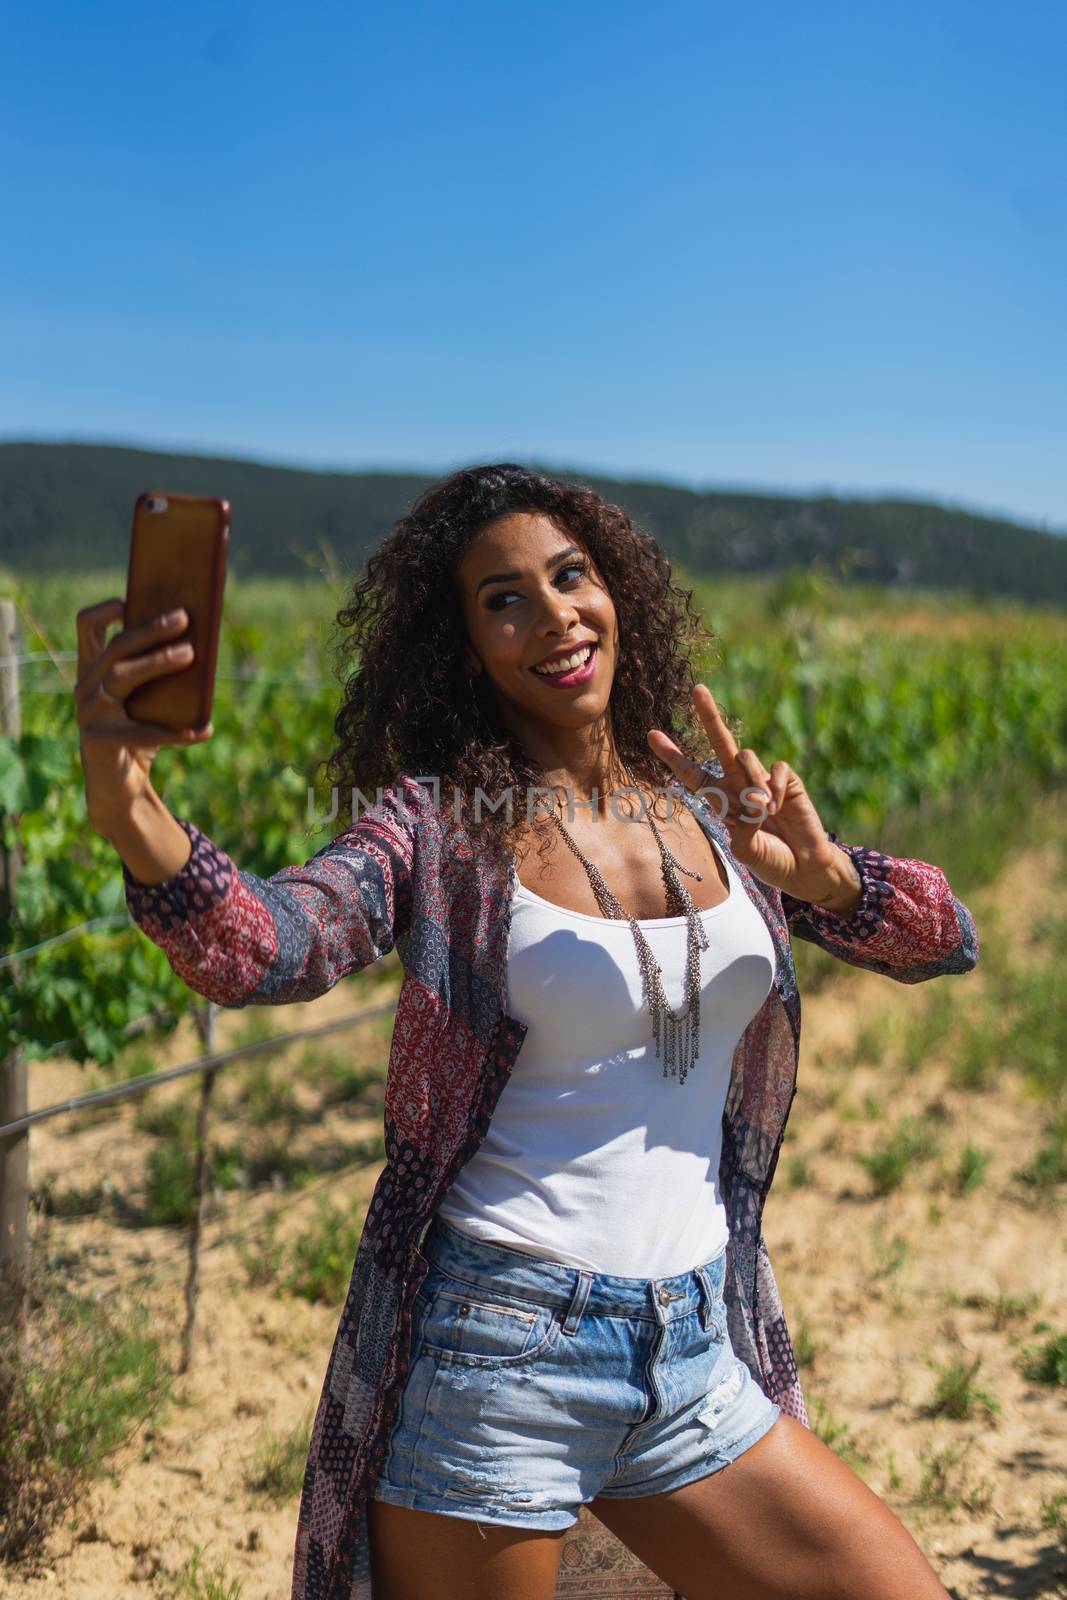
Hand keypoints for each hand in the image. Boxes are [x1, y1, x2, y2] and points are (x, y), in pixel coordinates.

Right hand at [75, 598, 212, 829]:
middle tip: (184, 618)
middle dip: (151, 629)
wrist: (123, 789)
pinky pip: (141, 731)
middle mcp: (85, 686)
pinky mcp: (98, 740)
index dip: (107, 609)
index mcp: (94, 669)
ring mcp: (88, 713)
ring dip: (158, 662)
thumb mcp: (151, 700)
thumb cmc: (141, 735)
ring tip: (191, 654)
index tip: (134, 598)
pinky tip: (203, 730)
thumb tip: (201, 643)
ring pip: (122, 676)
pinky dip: (175, 732)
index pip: (88, 626)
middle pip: (115, 647)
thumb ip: (163, 675)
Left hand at [647, 683, 860, 908]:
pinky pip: (776, 770)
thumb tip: (757, 797)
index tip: (651, 735)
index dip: (673, 756)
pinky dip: (777, 790)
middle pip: (720, 744)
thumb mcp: (746, 850)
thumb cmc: (770, 860)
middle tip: (698, 689)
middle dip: (709, 716)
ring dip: (751, 783)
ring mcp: (762, 778)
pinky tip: (782, 808)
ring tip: (765, 811)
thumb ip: (745, 824)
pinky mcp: (787, 779)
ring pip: (746, 757)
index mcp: (719, 799)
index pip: (692, 774)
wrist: (803, 867)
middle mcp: (737, 783)